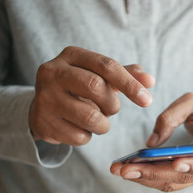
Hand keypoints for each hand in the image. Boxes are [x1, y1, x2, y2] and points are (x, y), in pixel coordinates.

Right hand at [29, 46, 154, 145]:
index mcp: (71, 55)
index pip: (106, 66)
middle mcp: (53, 73)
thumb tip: (150, 80)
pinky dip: (88, 136)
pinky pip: (80, 137)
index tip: (147, 100)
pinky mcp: (42, 123)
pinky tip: (80, 127)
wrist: (43, 105)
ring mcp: (45, 98)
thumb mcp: (100, 75)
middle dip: (113, 104)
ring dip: (103, 124)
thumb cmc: (80, 87)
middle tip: (111, 108)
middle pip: (96, 88)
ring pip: (90, 117)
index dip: (130, 84)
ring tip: (97, 119)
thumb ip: (126, 75)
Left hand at [110, 93, 192, 191]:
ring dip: (143, 178)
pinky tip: (128, 170)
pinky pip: (166, 182)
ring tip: (119, 170)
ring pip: (170, 183)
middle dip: (152, 174)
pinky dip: (147, 178)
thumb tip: (151, 143)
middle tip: (125, 169)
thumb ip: (172, 116)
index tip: (176, 163)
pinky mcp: (186, 180)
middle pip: (181, 177)